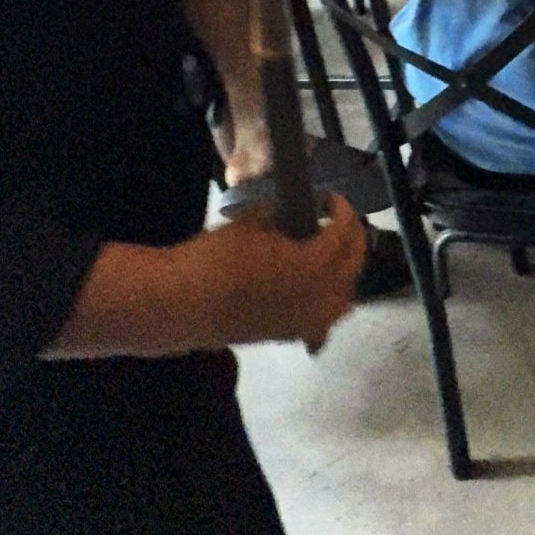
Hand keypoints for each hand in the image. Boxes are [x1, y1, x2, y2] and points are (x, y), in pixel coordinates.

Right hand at [209, 208, 365, 353]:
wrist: (181, 304)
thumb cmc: (213, 259)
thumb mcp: (250, 225)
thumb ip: (279, 216)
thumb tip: (288, 211)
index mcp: (315, 264)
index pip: (344, 233)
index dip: (342, 211)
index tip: (330, 200)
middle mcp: (320, 296)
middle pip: (353, 265)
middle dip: (351, 240)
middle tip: (337, 224)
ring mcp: (306, 320)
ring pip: (344, 299)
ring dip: (344, 276)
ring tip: (331, 259)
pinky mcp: (288, 335)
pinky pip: (322, 322)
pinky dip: (325, 304)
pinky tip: (313, 292)